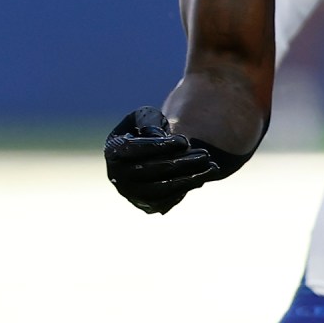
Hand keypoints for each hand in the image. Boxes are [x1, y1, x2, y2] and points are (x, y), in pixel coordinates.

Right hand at [104, 106, 228, 214]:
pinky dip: (185, 189)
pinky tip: (202, 177)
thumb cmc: (149, 128)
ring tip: (210, 167)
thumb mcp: (147, 117)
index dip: (159, 146)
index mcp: (112, 151)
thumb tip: (158, 136)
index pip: (134, 150)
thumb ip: (150, 122)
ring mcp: (130, 193)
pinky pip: (166, 201)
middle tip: (204, 154)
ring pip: (159, 189)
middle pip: (149, 171)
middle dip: (180, 163)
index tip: (184, 140)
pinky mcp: (145, 205)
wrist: (151, 152)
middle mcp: (116, 176)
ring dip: (187, 179)